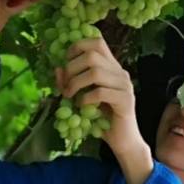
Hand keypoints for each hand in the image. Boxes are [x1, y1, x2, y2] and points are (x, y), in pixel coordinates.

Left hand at [54, 37, 144, 155]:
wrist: (122, 140)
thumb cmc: (102, 118)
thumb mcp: (82, 97)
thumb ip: (71, 82)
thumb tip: (57, 69)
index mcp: (112, 67)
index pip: (97, 42)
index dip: (77, 47)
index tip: (65, 62)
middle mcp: (120, 72)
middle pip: (92, 55)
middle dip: (72, 68)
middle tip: (65, 85)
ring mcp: (125, 85)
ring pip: (96, 72)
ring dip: (76, 83)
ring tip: (69, 96)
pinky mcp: (125, 100)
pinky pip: (101, 92)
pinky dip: (85, 98)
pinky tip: (81, 106)